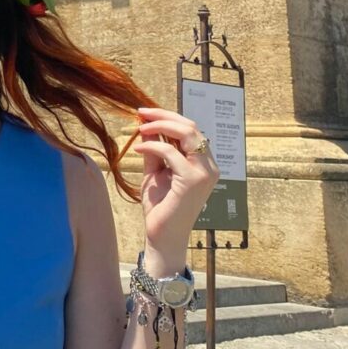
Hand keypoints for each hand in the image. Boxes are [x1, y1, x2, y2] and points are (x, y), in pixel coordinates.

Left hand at [132, 108, 219, 258]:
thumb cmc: (160, 206)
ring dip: (160, 125)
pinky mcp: (192, 181)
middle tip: (141, 112)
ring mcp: (204, 173)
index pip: (191, 129)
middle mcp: (209, 166)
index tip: (145, 112)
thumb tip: (147, 126)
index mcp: (203, 163)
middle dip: (164, 115)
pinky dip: (152, 145)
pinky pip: (171, 152)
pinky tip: (138, 148)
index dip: (168, 116)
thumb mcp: (155, 171)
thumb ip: (155, 149)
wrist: (163, 236)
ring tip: (140, 127)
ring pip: (187, 133)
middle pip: (191, 126)